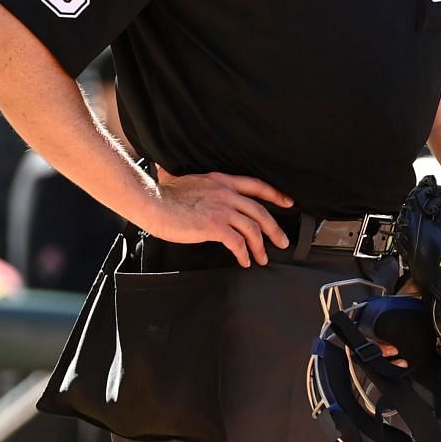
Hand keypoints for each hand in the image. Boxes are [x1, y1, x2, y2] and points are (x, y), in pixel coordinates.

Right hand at [138, 171, 292, 267]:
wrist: (152, 202)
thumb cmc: (163, 194)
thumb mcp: (185, 180)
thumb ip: (195, 184)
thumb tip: (187, 183)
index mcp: (221, 181)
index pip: (256, 185)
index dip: (275, 194)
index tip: (287, 202)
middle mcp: (226, 193)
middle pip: (260, 211)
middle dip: (274, 229)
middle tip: (282, 242)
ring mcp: (222, 209)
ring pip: (253, 228)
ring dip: (261, 246)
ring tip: (263, 258)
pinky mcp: (215, 226)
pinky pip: (238, 243)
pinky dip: (244, 254)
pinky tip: (244, 261)